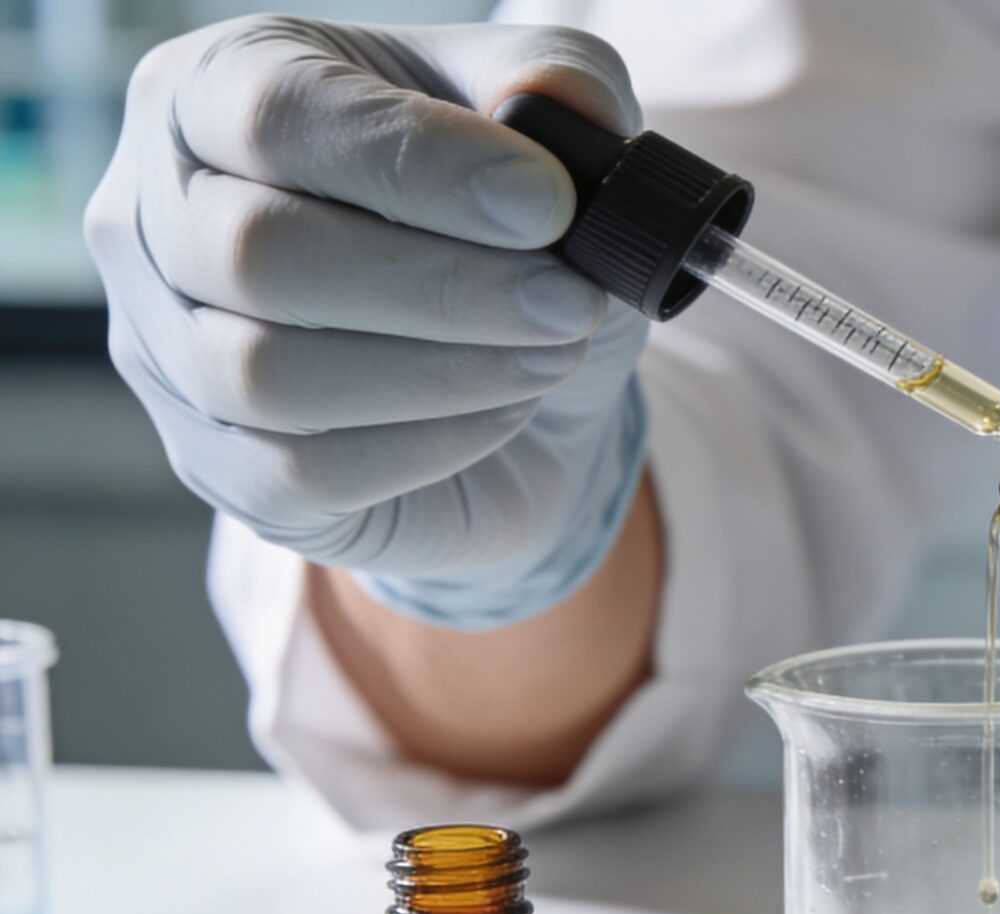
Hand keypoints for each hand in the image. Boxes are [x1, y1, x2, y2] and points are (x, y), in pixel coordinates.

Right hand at [85, 16, 650, 627]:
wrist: (521, 364)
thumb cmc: (504, 222)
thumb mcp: (546, 127)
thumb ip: (555, 82)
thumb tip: (555, 102)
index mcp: (210, 88)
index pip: (273, 113)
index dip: (417, 163)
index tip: (548, 203)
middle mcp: (154, 214)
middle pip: (256, 252)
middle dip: (444, 284)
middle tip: (571, 302)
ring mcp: (166, 350)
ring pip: (266, 374)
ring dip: (443, 371)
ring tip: (552, 352)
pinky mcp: (217, 463)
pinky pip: (302, 472)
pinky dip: (428, 444)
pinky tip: (504, 410)